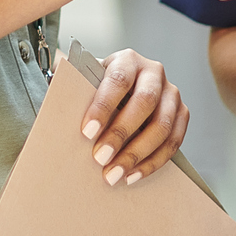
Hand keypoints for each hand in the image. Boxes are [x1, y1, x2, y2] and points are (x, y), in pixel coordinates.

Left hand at [78, 50, 185, 186]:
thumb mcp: (88, 80)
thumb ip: (74, 86)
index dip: (103, 106)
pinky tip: (132, 175)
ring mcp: (171, 93)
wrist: (126, 88)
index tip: (86, 132)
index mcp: (127, 60)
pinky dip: (153, 162)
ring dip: (138, 154)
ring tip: (115, 174)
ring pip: (163, 125)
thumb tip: (54, 89)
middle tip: (100, 158)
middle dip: (121, 134)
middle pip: (144, 103)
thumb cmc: (101, 87)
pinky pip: (173, 142)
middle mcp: (154, 73)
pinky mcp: (182, 114)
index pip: (118, 80)